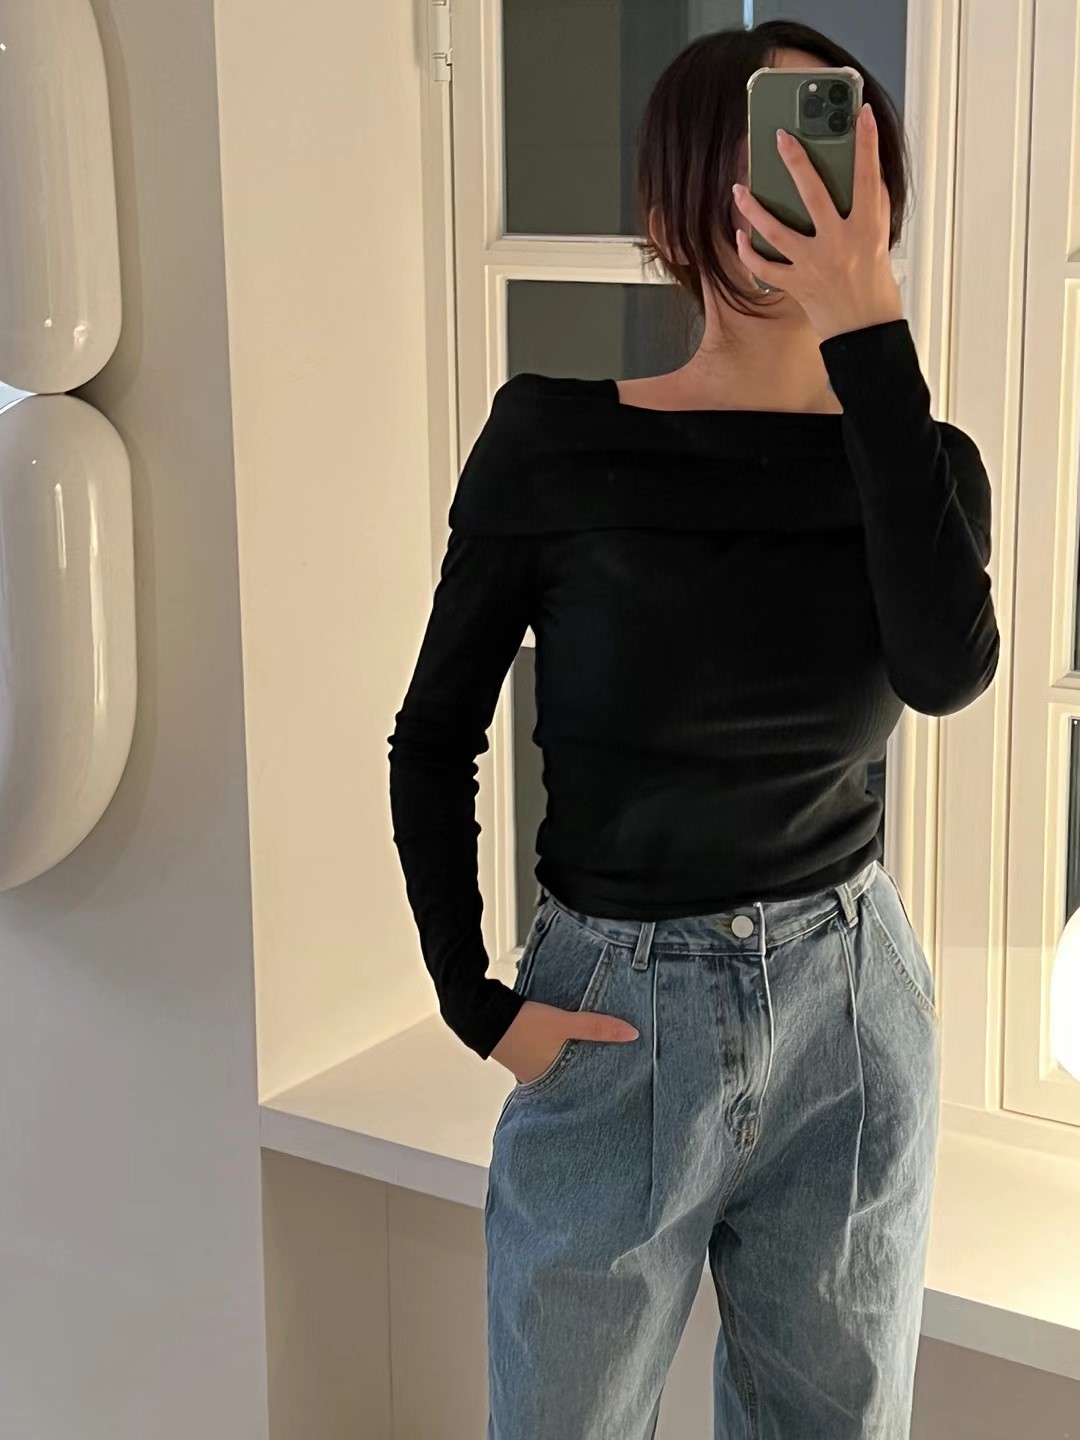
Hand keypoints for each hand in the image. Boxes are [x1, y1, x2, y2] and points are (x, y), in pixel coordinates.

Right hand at [489, 999, 638, 1085]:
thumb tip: (632, 1034)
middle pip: (571, 1080)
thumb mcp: (565, 1024)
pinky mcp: (523, 1054)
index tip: (620, 1086)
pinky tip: (568, 1044)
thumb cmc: (523, 1025)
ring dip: (573, 1062)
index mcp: (550, 1081)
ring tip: (596, 1056)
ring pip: (559, 1068)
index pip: (582, 1091)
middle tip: (615, 1072)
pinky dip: (560, 1053)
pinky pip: (548, 1058)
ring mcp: (529, 1068)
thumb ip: (597, 1028)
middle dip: (589, 1075)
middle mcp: (539, 1080)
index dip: (599, 1087)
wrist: (483, 1013)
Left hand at [731, 102, 903, 342]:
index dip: (867, 143)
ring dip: (754, 209)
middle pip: (814, 194)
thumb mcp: (879, 239)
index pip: (867, 177)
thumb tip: (856, 170)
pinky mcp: (798, 285)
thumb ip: (868, 206)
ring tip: (739, 189)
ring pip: (777, 231)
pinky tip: (740, 235)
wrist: (865, 331)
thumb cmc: (873, 285)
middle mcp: (839, 243)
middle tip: (780, 137)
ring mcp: (815, 265)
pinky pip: (765, 268)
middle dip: (796, 161)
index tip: (861, 114)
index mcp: (865, 229)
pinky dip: (749, 253)